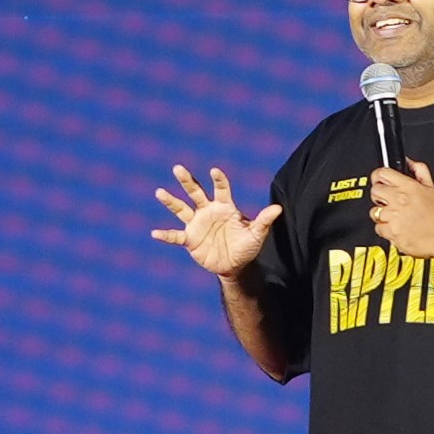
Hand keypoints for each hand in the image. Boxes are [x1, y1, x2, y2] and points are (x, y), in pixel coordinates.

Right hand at [152, 164, 281, 277]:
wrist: (235, 266)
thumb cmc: (247, 246)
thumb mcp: (256, 234)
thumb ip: (264, 220)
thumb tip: (278, 209)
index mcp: (224, 207)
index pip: (221, 189)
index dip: (218, 180)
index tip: (215, 171)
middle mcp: (208, 211)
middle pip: (195, 193)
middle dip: (187, 181)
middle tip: (178, 168)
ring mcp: (197, 225)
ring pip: (181, 209)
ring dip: (171, 201)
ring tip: (159, 192)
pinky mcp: (190, 240)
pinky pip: (175, 236)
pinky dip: (166, 235)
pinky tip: (155, 233)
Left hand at [366, 160, 433, 258]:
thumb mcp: (431, 188)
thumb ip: (420, 171)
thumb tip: (410, 162)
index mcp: (408, 187)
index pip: (382, 173)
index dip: (378, 176)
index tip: (379, 180)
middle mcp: (398, 200)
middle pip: (375, 191)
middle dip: (379, 195)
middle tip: (387, 200)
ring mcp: (393, 216)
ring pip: (374, 211)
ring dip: (381, 214)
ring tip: (394, 216)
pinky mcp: (391, 231)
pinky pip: (378, 228)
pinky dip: (384, 229)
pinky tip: (395, 227)